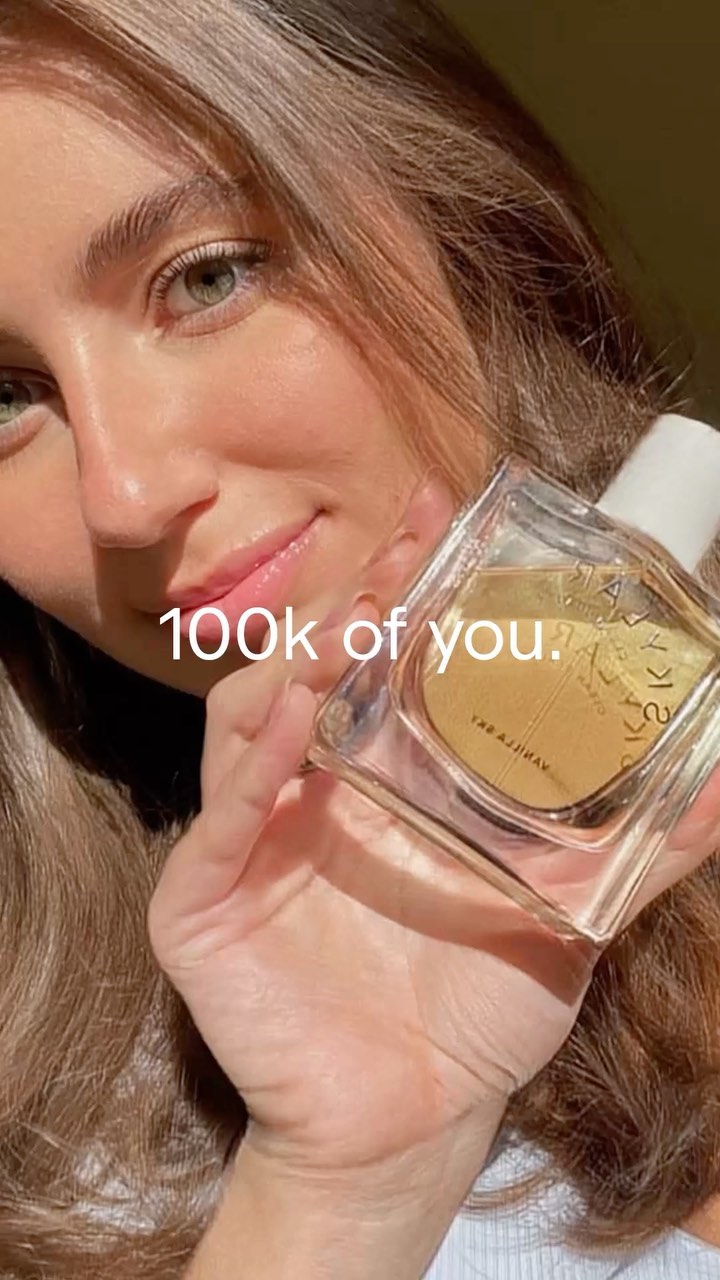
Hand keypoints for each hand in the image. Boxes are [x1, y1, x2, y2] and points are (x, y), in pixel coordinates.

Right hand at [148, 479, 719, 1185]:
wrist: (414, 1123)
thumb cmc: (474, 1015)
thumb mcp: (563, 918)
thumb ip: (635, 856)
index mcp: (371, 782)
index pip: (368, 659)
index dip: (395, 585)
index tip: (436, 517)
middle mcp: (302, 793)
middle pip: (302, 668)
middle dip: (345, 604)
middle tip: (397, 556)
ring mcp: (244, 844)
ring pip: (243, 722)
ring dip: (294, 665)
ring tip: (352, 626)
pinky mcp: (202, 909)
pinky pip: (215, 826)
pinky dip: (250, 772)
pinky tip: (294, 720)